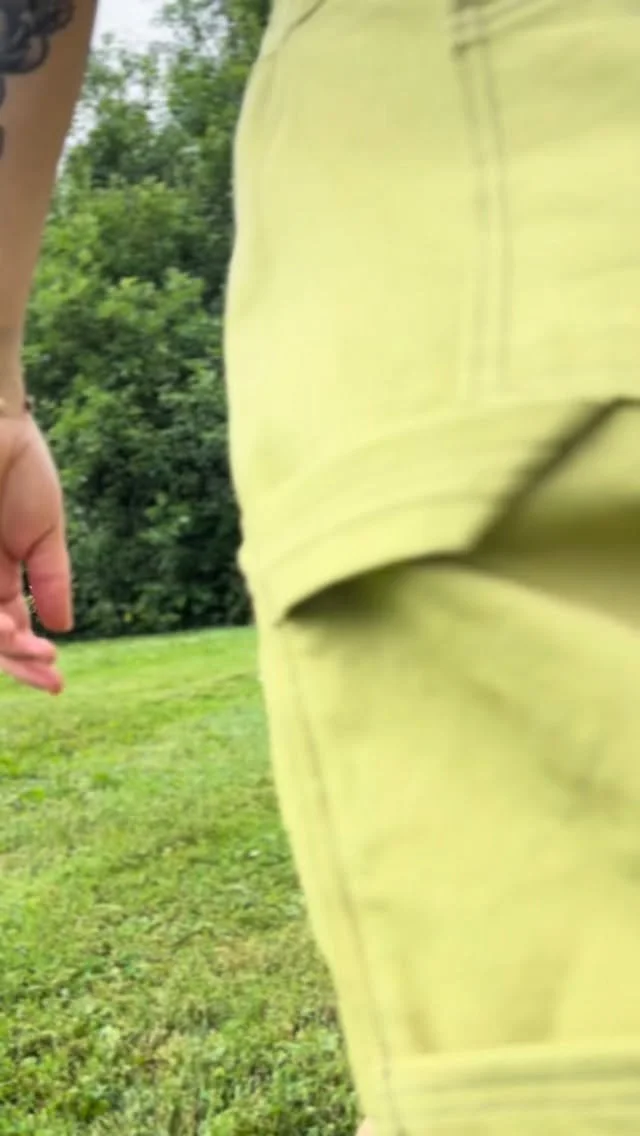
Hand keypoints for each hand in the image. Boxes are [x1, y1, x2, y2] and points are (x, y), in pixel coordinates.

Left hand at [0, 411, 72, 693]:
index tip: (58, 683)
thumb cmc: (19, 468)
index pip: (9, 629)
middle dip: (17, 664)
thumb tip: (64, 627)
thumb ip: (53, 580)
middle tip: (48, 679)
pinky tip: (8, 625)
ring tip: (33, 648)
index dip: (30, 658)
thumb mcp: (45, 534)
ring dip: (4, 644)